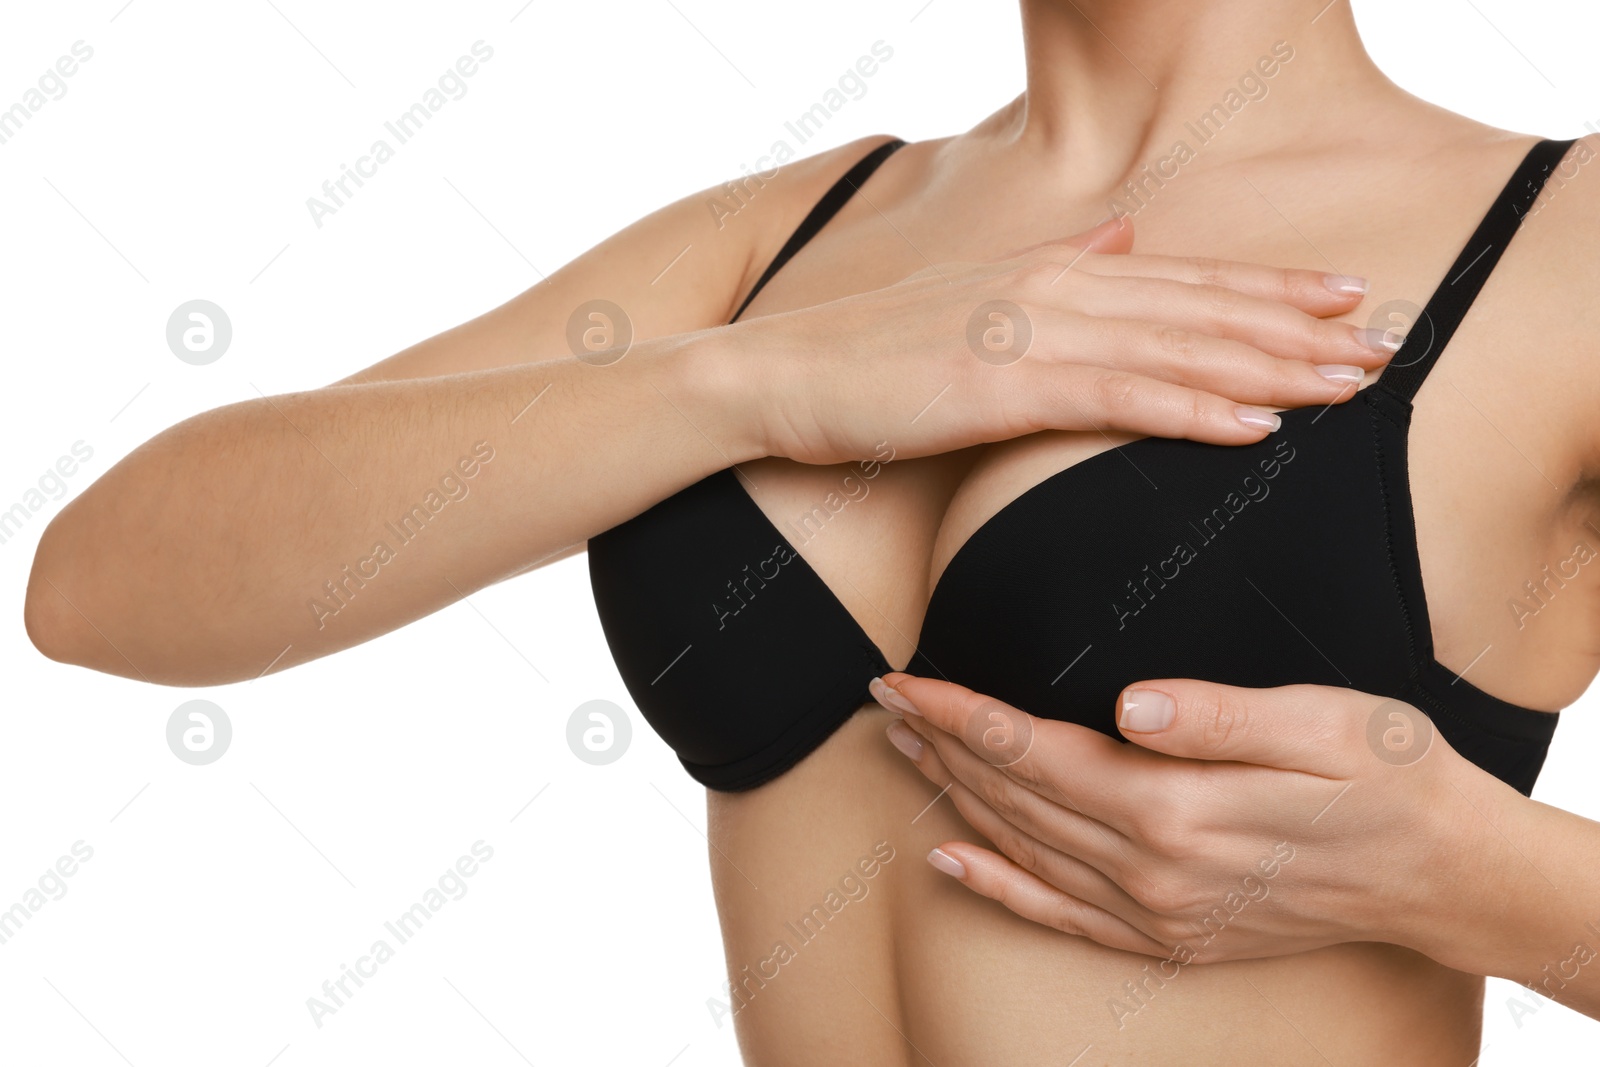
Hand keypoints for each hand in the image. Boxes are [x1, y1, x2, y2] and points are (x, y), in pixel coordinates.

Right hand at [736, 217, 1395, 466]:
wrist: (776, 377)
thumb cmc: (869, 354)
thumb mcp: (973, 298)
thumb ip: (1057, 269)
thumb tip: (1120, 238)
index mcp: (1052, 269)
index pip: (1184, 279)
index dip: (1271, 290)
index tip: (1345, 301)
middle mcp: (1055, 286)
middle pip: (1201, 308)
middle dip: (1300, 328)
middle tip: (1384, 346)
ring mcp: (1030, 332)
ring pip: (1178, 350)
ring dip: (1272, 368)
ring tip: (1349, 385)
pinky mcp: (1002, 386)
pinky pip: (1120, 400)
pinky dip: (1194, 411)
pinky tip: (1254, 428)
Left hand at [868, 672, 1495, 966]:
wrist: (1440, 873)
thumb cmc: (1388, 777)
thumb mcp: (1326, 723)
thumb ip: (1221, 717)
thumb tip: (1131, 703)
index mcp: (1179, 808)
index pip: (1033, 751)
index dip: (959, 714)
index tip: (903, 680)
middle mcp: (1153, 871)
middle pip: (1014, 797)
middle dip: (940, 743)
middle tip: (884, 698)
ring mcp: (1156, 911)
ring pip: (1023, 848)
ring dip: (956, 796)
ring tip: (907, 749)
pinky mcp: (1168, 934)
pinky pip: (1057, 913)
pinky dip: (996, 885)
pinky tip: (950, 859)